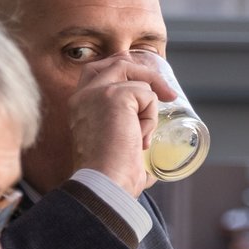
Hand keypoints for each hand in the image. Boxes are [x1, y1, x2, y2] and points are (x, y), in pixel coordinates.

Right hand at [65, 55, 169, 196]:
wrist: (104, 185)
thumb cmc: (110, 177)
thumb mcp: (114, 148)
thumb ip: (125, 138)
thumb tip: (146, 150)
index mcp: (80, 105)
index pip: (99, 70)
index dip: (126, 72)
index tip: (149, 89)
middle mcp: (84, 95)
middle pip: (119, 63)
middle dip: (146, 74)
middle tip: (168, 95)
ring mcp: (98, 93)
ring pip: (138, 80)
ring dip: (149, 109)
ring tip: (140, 137)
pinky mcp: (114, 96)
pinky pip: (147, 96)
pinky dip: (150, 119)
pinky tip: (138, 139)